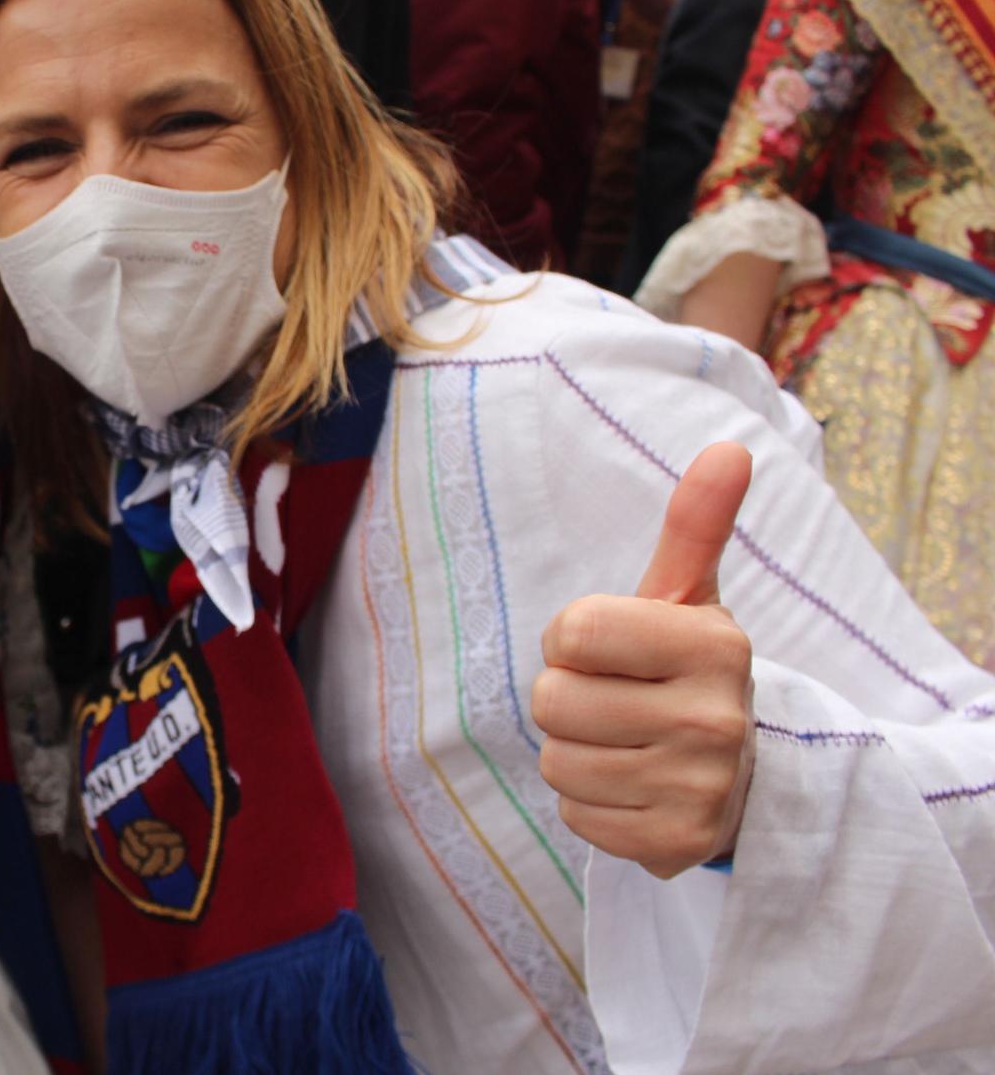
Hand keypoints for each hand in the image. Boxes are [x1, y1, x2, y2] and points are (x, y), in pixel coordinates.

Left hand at [532, 442, 757, 879]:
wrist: (740, 778)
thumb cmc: (685, 672)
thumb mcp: (689, 598)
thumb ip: (695, 525)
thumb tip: (728, 448)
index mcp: (713, 645)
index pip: (572, 631)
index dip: (572, 639)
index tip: (612, 650)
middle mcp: (715, 719)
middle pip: (554, 701)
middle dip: (569, 699)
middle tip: (618, 702)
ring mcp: (700, 788)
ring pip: (557, 761)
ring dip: (574, 752)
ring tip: (626, 744)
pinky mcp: (678, 846)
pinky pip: (575, 815)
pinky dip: (589, 803)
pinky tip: (632, 788)